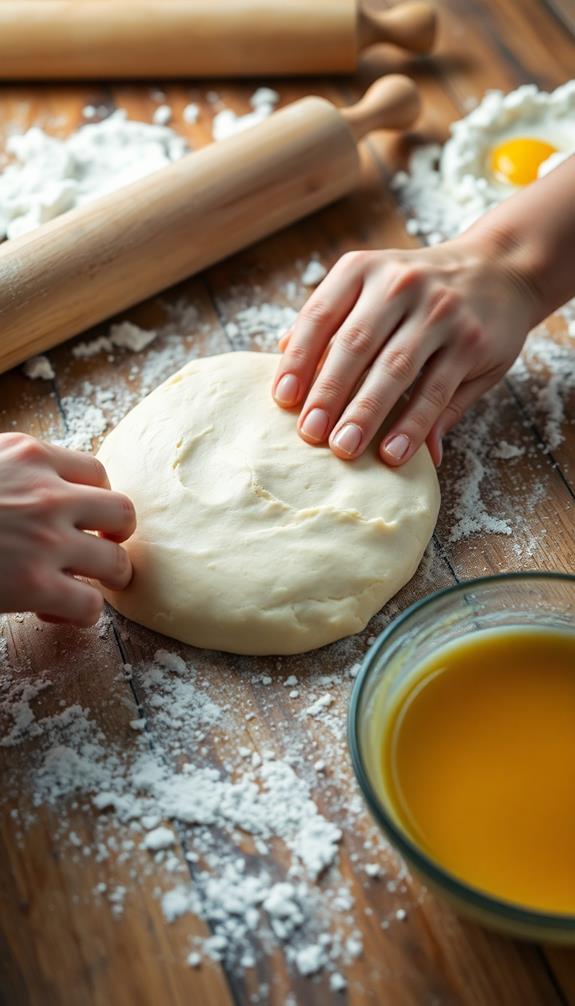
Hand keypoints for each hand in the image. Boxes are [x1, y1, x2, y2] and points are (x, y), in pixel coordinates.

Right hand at [0, 433, 135, 625]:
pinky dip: (80, 614)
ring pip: (116, 562)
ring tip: (90, 587)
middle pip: (123, 512)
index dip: (95, 499)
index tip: (83, 516)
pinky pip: (90, 605)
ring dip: (108, 579)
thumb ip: (16, 469)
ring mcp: (46, 540)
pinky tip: (57, 611)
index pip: (95, 472)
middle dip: (118, 536)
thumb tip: (35, 484)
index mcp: (29, 455)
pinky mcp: (34, 585)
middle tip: (100, 549)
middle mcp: (47, 494)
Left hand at [272, 233, 538, 465]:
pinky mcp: (471, 342)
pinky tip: (393, 451)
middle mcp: (400, 284)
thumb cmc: (418, 293)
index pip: (320, 316)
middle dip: (329, 393)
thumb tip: (285, 375)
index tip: (282, 401)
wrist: (498, 268)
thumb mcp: (372, 289)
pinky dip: (412, 424)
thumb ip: (332, 327)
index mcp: (363, 270)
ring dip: (367, 413)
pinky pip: (435, 391)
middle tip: (310, 435)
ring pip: (394, 369)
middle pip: (355, 345)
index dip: (298, 360)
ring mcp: (439, 311)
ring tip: (345, 448)